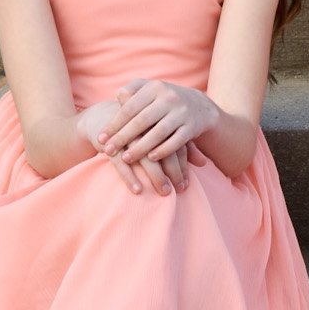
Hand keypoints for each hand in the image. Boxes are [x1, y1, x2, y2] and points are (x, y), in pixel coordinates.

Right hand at [75, 99, 193, 197]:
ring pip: (144, 157)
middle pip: (163, 150)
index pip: (175, 145)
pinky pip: (120, 162)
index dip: (182, 165)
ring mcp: (127, 134)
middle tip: (180, 190)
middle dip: (173, 172)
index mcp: (159, 123)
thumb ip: (182, 146)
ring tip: (164, 193)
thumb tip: (204, 163)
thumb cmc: (139, 128)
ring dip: (156, 176)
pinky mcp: (111, 142)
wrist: (104, 116)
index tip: (186, 184)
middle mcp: (145, 127)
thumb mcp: (159, 134)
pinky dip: (130, 176)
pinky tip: (138, 190)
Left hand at [102, 80, 218, 165]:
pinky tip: (151, 159)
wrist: (199, 106)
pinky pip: (177, 141)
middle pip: (142, 121)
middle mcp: (169, 97)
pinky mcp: (192, 127)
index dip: (114, 124)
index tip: (101, 138)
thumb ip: (132, 91)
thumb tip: (118, 96)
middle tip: (107, 151)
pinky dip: (163, 150)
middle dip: (123, 137)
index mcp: (154, 87)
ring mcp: (182, 112)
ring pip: (158, 133)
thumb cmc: (164, 100)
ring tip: (126, 159)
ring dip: (141, 148)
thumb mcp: (150, 90)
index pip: (130, 107)